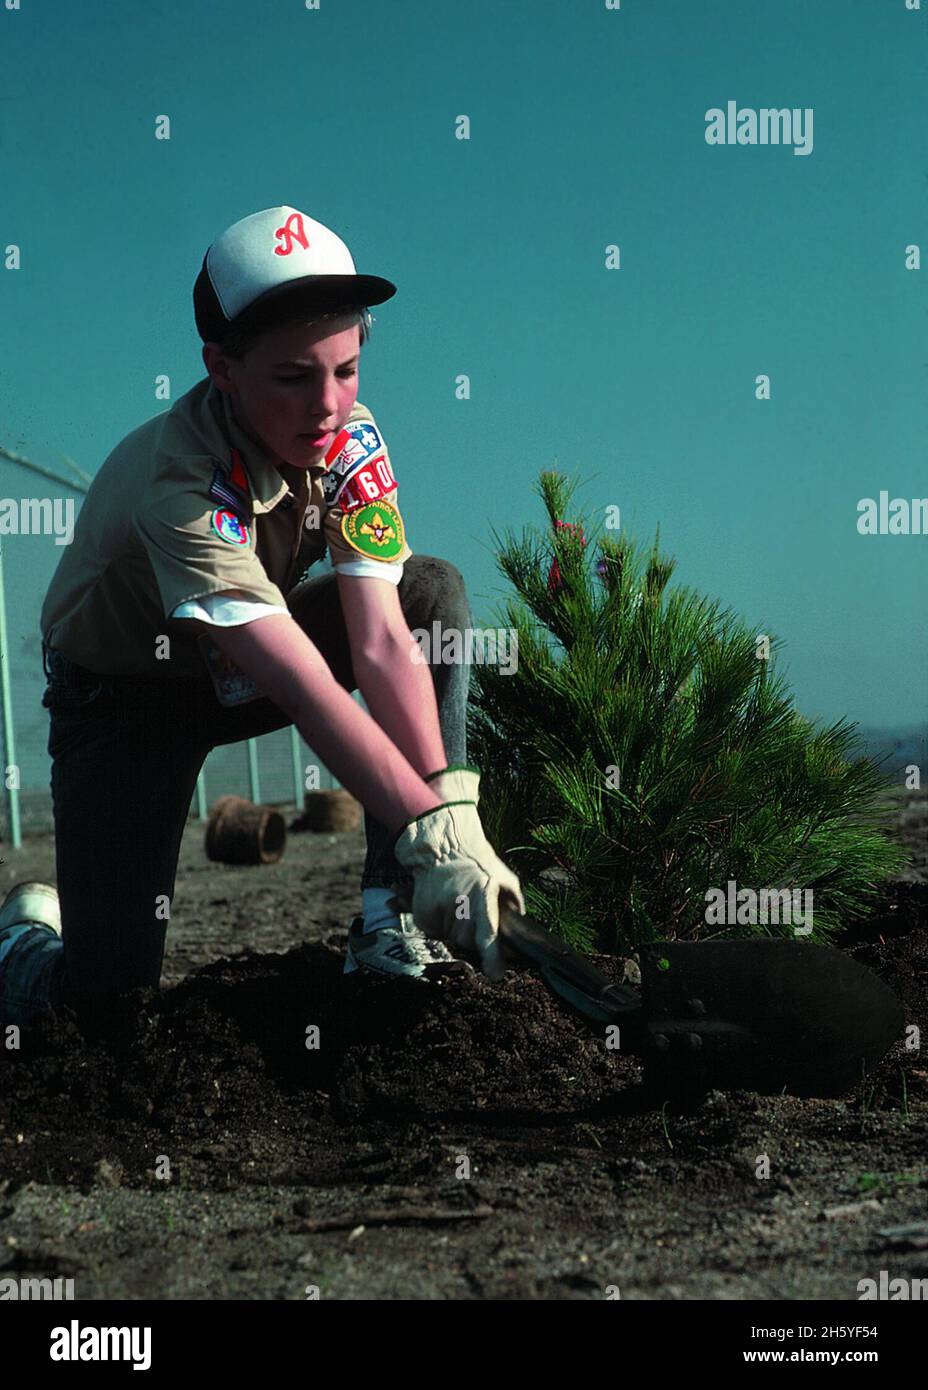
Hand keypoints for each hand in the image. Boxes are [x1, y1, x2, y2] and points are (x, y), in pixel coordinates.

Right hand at [393, 798, 524, 980]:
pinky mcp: (423, 914)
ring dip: (458, 929)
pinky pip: (437, 933)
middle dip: (474, 936)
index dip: (492, 956)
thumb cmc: (477, 863)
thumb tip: (520, 930)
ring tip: (459, 904)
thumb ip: (514, 903)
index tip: (496, 975)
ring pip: (452, 939)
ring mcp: (437, 910)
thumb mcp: (504, 878)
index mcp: (481, 896)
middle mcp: (458, 905)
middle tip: (474, 913)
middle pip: (468, 942)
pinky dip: (443, 925)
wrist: (441, 849)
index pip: (487, 932)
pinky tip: (446, 905)